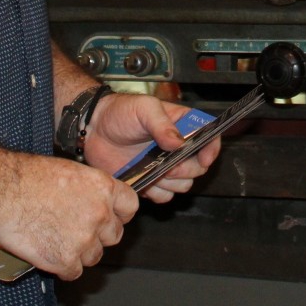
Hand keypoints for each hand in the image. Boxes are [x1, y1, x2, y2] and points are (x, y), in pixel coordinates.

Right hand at [0, 152, 137, 279]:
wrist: (1, 190)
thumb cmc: (28, 176)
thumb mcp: (70, 171)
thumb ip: (89, 190)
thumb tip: (94, 201)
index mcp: (104, 189)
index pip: (130, 208)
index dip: (119, 215)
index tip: (110, 218)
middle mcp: (100, 214)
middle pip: (113, 236)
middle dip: (98, 236)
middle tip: (77, 232)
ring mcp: (84, 239)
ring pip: (94, 256)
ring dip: (80, 253)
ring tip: (58, 242)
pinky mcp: (64, 260)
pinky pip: (73, 273)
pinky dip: (62, 268)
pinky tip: (50, 257)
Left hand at [84, 92, 222, 202]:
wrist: (94, 129)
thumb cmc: (119, 112)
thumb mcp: (143, 108)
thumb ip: (162, 124)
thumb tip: (178, 143)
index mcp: (181, 124)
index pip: (209, 136)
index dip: (211, 149)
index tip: (204, 158)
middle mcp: (177, 147)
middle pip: (198, 167)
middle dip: (186, 169)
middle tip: (169, 164)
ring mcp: (164, 166)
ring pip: (183, 185)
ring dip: (172, 182)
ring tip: (154, 170)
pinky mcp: (150, 181)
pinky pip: (164, 196)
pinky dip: (157, 192)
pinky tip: (145, 179)